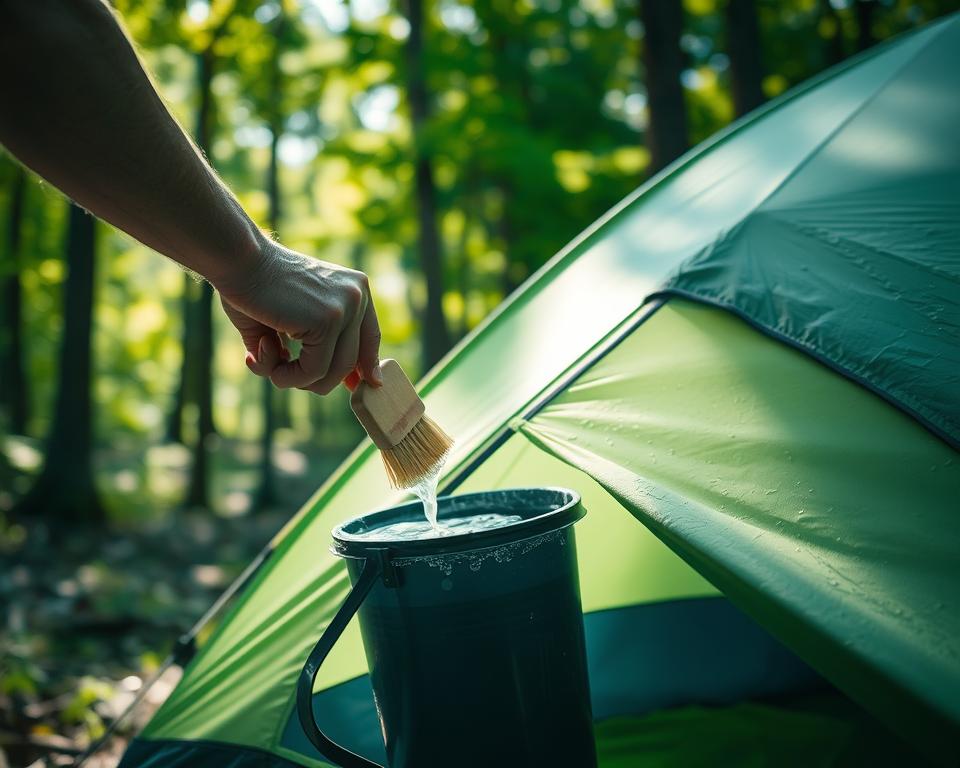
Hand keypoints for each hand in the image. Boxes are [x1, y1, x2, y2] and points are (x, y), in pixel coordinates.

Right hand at [217, 239, 382, 394]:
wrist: (237, 259)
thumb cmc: (254, 287)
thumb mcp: (295, 318)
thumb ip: (317, 346)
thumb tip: (344, 383)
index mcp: (355, 289)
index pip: (369, 337)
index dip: (364, 365)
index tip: (361, 384)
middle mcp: (358, 296)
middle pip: (350, 361)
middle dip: (317, 379)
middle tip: (282, 373)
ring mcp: (346, 308)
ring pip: (333, 372)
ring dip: (297, 380)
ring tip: (268, 362)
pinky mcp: (327, 320)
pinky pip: (313, 371)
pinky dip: (286, 376)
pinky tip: (263, 352)